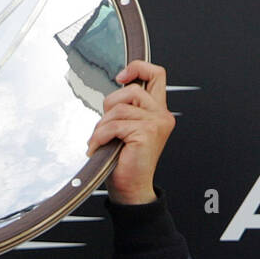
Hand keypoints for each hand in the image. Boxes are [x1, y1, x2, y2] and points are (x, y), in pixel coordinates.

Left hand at [88, 59, 173, 205]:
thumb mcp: (126, 128)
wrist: (131, 190)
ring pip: (119, 109)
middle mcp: (161, 115)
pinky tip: (98, 147)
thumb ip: (127, 107)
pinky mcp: (146, 133)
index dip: (137, 68)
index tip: (120, 78)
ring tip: (99, 141)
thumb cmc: (126, 162)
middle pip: (131, 89)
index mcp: (158, 111)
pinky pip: (114, 125)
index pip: (156, 74)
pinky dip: (100, 136)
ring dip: (102, 126)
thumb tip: (114, 88)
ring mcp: (156, 123)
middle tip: (105, 126)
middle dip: (110, 105)